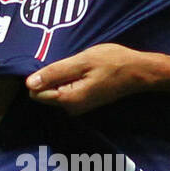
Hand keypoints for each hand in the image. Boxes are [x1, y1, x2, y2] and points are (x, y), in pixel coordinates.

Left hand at [25, 43, 152, 115]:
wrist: (139, 72)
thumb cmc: (112, 62)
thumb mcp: (81, 62)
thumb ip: (55, 73)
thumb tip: (29, 83)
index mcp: (68, 100)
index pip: (36, 94)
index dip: (39, 77)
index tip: (54, 64)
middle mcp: (71, 108)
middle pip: (44, 93)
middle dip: (50, 77)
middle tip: (69, 63)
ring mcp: (78, 107)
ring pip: (55, 91)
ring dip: (61, 77)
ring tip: (77, 65)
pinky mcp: (83, 101)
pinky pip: (65, 90)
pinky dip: (69, 79)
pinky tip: (81, 70)